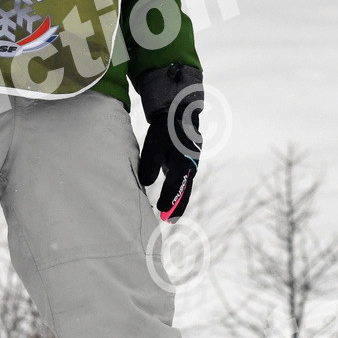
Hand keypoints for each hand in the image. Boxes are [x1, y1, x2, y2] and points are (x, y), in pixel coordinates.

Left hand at [137, 92, 200, 222]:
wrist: (179, 116)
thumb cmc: (164, 131)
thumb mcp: (154, 144)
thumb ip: (149, 164)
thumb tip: (145, 183)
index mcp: (182, 162)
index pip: (174, 186)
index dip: (168, 199)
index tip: (160, 211)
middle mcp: (190, 167)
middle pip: (184, 192)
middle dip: (177, 207)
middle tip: (170, 221)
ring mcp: (192, 166)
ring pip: (186, 188)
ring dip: (179, 202)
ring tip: (171, 217)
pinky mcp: (188, 165)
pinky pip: (184, 183)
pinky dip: (180, 193)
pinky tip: (173, 202)